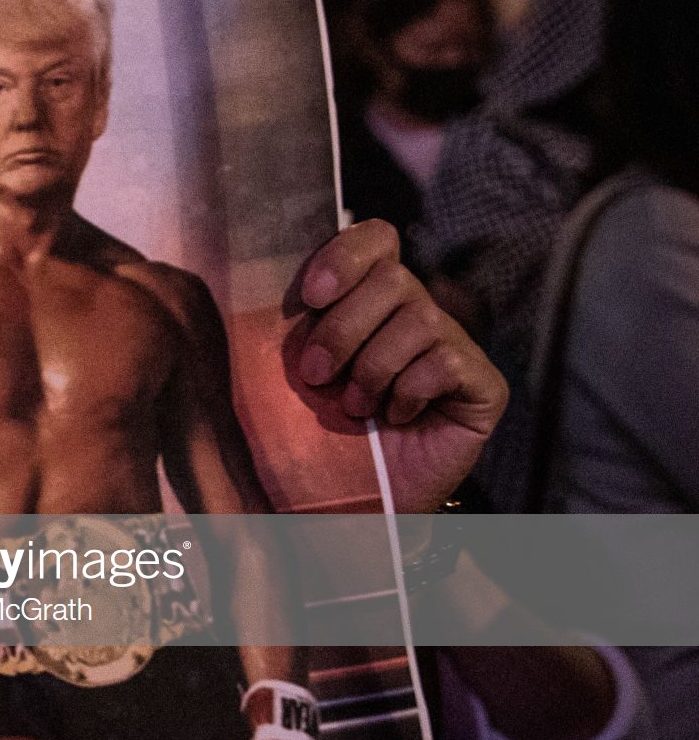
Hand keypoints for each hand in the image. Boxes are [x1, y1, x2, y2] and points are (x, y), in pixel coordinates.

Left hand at [291, 221, 507, 513]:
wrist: (351, 501)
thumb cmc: (316, 433)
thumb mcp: (291, 371)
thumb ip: (292, 323)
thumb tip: (257, 278)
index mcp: (369, 298)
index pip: (377, 238)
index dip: (346, 257)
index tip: (312, 297)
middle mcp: (417, 312)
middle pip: (393, 279)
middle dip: (344, 329)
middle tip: (316, 375)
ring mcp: (454, 346)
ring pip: (420, 319)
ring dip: (372, 368)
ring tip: (354, 408)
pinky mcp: (482, 383)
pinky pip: (445, 362)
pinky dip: (407, 392)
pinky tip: (394, 418)